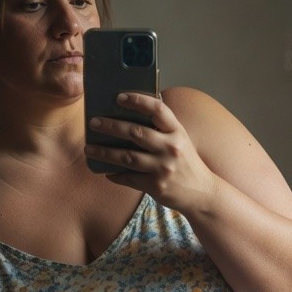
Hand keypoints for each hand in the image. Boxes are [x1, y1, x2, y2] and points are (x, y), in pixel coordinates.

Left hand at [84, 91, 217, 211]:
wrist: (202, 193)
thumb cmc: (186, 163)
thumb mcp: (180, 140)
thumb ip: (162, 129)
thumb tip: (130, 115)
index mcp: (177, 132)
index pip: (157, 110)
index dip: (138, 101)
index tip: (119, 97)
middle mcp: (171, 148)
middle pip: (136, 133)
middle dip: (111, 126)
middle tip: (93, 122)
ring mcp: (163, 168)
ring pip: (127, 157)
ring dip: (104, 152)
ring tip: (89, 149)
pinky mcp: (156, 186)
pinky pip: (129, 178)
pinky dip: (115, 175)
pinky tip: (106, 171)